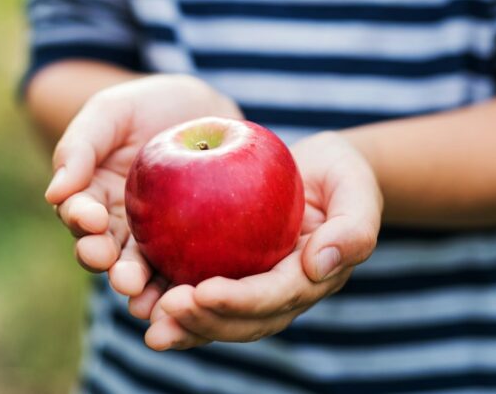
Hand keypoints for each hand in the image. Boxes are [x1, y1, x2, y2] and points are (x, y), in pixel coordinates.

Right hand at [44, 74, 242, 295]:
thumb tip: (55, 194)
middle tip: (115, 269)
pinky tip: (183, 295)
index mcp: (90, 195)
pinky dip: (176, 286)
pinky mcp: (185, 249)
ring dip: (136, 285)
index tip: (91, 218)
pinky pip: (178, 271)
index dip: (81, 218)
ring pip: (138, 269)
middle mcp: (115, 225)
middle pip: (104, 250)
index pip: (78, 212)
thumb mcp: (110, 112)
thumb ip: (79, 147)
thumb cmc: (149, 105)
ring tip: (140, 294)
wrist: (204, 111)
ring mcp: (150, 240)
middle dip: (106, 262)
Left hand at [136, 132, 381, 350]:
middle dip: (205, 321)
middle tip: (165, 308)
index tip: (202, 291)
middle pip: (244, 320)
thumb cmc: (342, 174)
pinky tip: (140, 297)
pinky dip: (173, 302)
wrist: (320, 170)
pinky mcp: (230, 275)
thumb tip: (319, 265)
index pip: (275, 295)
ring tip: (148, 322)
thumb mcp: (356, 187)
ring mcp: (255, 289)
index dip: (240, 299)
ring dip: (185, 326)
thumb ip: (352, 227)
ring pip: (219, 318)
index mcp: (312, 278)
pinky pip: (201, 294)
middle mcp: (282, 294)